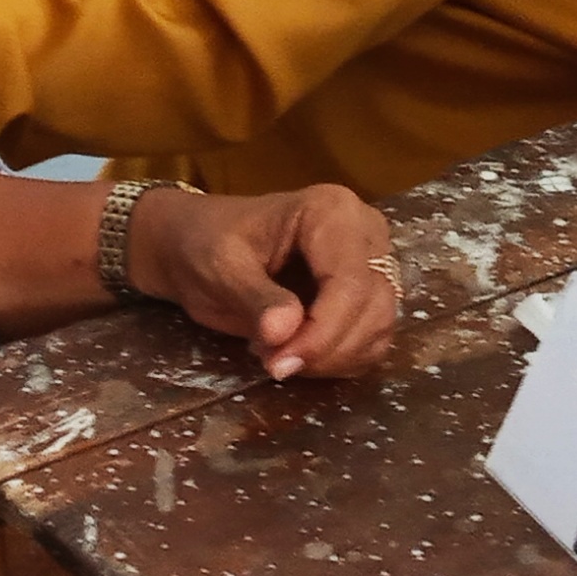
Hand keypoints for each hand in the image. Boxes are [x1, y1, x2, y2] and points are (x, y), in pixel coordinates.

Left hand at [128, 184, 398, 382]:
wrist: (197, 243)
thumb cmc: (205, 245)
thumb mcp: (218, 268)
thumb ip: (254, 298)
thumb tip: (284, 332)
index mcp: (331, 211)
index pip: (350, 282)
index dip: (322, 332)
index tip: (280, 364)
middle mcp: (364, 231)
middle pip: (374, 306)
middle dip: (326, 348)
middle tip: (273, 363)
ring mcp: (372, 262)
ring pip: (379, 327)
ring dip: (333, 357)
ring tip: (278, 353)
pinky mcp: (369, 293)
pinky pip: (374, 339)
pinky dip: (341, 359)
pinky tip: (299, 354)